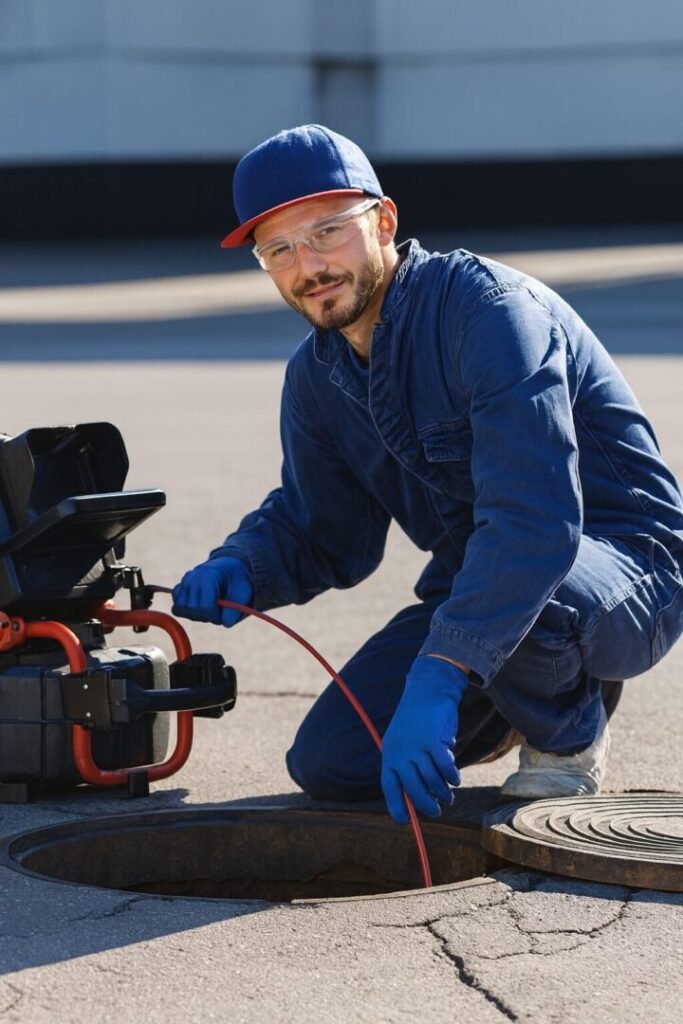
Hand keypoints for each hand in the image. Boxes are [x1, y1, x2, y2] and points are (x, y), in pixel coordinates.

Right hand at [172, 556, 252, 626]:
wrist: (228, 568)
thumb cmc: (236, 581)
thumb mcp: (244, 592)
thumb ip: (236, 608)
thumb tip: (226, 623)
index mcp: (209, 577)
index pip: (205, 606)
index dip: (215, 616)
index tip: (224, 615)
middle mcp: (192, 578)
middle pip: (192, 610)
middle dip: (206, 616)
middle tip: (218, 612)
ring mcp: (184, 582)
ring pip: (180, 609)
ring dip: (195, 615)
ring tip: (208, 609)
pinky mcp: (179, 588)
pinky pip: (176, 607)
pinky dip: (186, 611)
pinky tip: (199, 606)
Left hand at [381, 656, 468, 824]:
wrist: (427, 692)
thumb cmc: (417, 722)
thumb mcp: (403, 743)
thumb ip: (407, 767)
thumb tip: (418, 799)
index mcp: (389, 755)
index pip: (390, 787)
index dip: (397, 806)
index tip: (406, 822)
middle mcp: (400, 753)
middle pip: (413, 789)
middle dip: (426, 804)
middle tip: (436, 811)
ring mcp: (416, 747)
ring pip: (431, 780)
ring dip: (442, 792)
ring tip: (448, 796)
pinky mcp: (434, 741)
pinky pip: (445, 768)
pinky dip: (451, 777)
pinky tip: (455, 780)